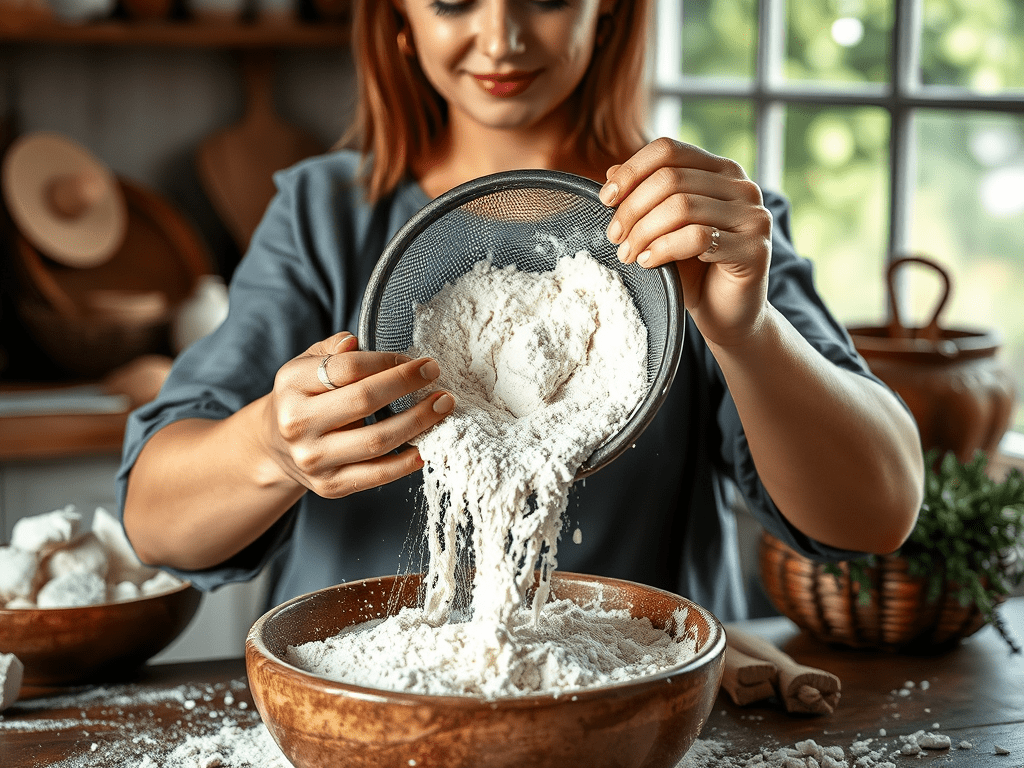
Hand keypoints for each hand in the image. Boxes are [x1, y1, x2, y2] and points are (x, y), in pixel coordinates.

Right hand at [260, 331, 454, 497]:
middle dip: (406, 385)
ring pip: (377, 440)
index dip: (388, 362)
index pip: (348, 368)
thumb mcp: (305, 366)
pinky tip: (427, 446)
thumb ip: (331, 351)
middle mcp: (297, 423)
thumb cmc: (302, 398)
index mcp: (291, 385)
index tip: (415, 361)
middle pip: (364, 401)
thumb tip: (354, 341)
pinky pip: (377, 475)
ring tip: (442, 406)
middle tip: (435, 374)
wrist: (276, 447)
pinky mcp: (330, 486)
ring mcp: (313, 459)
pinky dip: (407, 462)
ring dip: (418, 422)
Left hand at [601, 138, 772, 347]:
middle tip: (613, 237)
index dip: (631, 170)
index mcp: (720, 171)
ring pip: (682, 207)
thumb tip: (610, 171)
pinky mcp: (755, 249)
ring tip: (627, 254)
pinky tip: (648, 263)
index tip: (605, 199)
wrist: (726, 314)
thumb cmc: (693, 271)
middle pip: (671, 179)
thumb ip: (643, 199)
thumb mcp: (661, 230)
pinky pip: (697, 238)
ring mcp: (753, 216)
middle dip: (632, 209)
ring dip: (643, 232)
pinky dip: (663, 249)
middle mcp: (742, 186)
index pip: (669, 150)